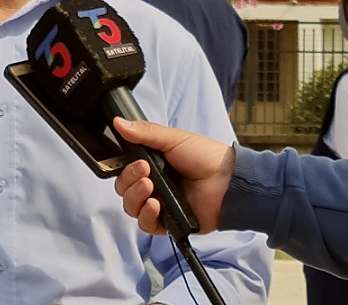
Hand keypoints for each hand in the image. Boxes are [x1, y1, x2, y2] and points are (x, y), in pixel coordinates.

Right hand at [112, 118, 235, 234]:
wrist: (228, 181)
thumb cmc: (206, 157)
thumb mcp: (173, 139)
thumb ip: (144, 132)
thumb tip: (119, 122)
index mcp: (152, 164)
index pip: (124, 170)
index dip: (124, 168)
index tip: (134, 161)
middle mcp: (152, 185)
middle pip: (124, 189)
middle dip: (129, 180)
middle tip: (145, 171)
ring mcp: (159, 204)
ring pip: (131, 207)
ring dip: (135, 196)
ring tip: (150, 187)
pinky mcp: (168, 223)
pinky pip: (146, 225)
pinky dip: (146, 215)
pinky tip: (155, 205)